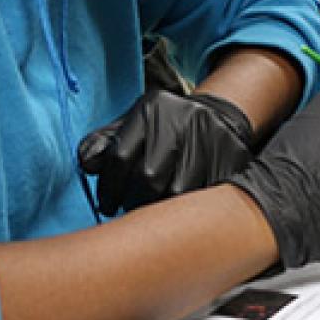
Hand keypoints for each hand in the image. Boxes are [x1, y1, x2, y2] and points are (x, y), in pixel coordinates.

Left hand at [78, 89, 253, 216]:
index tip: (107, 204)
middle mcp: (183, 118)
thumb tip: (87, 164)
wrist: (218, 117)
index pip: (118, 157)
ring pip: (177, 194)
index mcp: (153, 108)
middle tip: (132, 207)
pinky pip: (204, 198)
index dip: (108, 189)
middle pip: (148, 177)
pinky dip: (189, 211)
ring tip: (155, 210)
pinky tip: (181, 210)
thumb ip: (104, 144)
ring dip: (161, 211)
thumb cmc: (163, 129)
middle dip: (134, 201)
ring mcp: (211, 137)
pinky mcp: (232, 157)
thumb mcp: (131, 125)